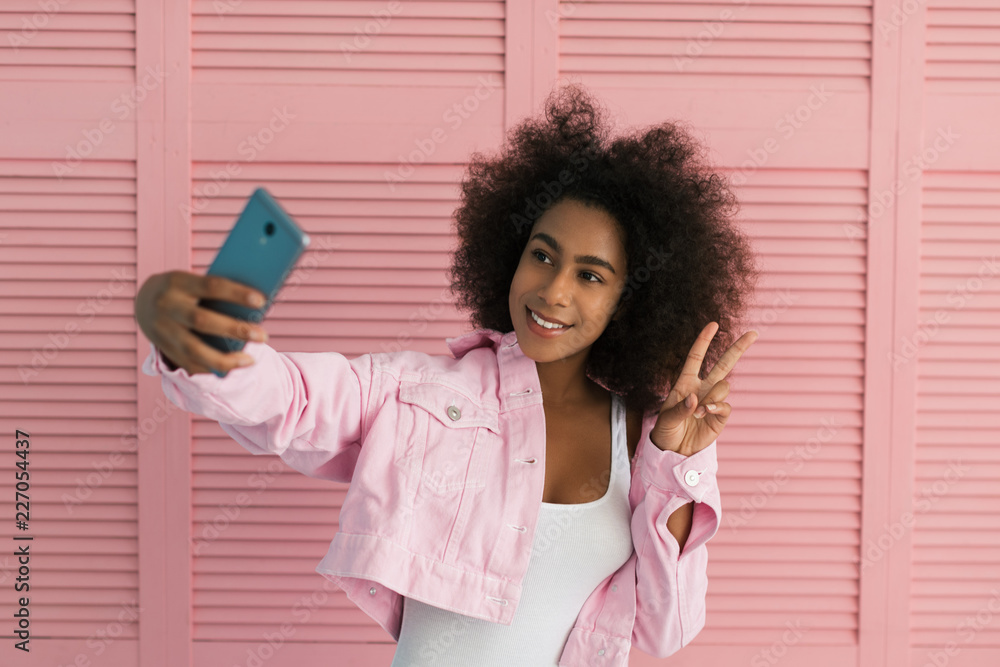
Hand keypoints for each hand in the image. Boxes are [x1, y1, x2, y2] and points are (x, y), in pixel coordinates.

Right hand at [133, 270, 269, 375]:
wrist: (143, 300)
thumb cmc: (184, 289)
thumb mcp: (193, 282)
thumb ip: (216, 292)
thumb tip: (256, 306)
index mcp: (178, 282)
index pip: (211, 286)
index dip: (237, 294)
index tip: (261, 301)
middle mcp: (167, 305)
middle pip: (203, 321)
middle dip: (235, 329)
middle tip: (263, 336)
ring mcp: (162, 329)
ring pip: (194, 349)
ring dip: (225, 358)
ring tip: (250, 360)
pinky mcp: (162, 347)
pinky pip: (188, 363)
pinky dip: (211, 368)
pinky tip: (231, 368)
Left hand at [649, 322, 757, 456]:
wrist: (673, 451)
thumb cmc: (666, 430)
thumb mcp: (666, 418)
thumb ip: (680, 408)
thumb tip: (696, 399)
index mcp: (685, 382)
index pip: (696, 357)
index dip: (704, 340)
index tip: (713, 324)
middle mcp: (702, 388)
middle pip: (724, 364)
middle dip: (738, 348)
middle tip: (754, 333)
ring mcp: (713, 401)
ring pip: (724, 386)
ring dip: (712, 396)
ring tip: (698, 412)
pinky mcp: (720, 416)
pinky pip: (726, 405)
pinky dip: (717, 407)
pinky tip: (707, 413)